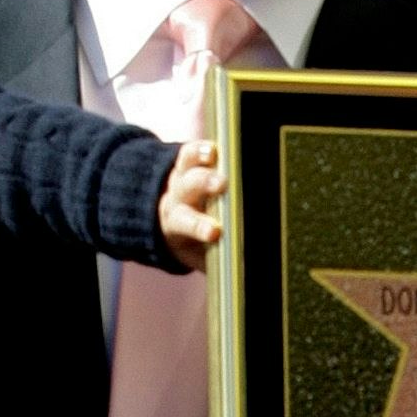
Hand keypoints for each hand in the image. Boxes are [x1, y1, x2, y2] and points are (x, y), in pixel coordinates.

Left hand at [161, 140, 225, 270]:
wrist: (167, 217)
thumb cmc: (195, 241)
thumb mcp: (201, 256)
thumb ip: (220, 260)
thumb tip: (249, 270)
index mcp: (180, 222)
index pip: (189, 224)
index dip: (201, 227)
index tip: (215, 232)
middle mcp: (180, 197)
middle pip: (190, 188)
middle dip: (205, 185)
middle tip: (221, 184)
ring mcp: (183, 176)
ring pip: (189, 165)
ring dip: (202, 159)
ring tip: (216, 155)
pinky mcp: (187, 160)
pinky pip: (191, 150)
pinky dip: (202, 147)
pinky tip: (216, 146)